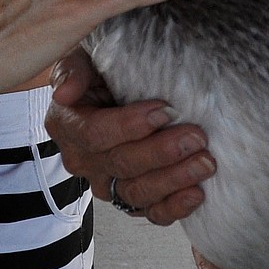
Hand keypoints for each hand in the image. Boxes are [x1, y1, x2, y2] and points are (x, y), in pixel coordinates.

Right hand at [46, 46, 216, 224]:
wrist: (116, 90)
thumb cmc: (102, 69)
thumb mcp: (83, 56)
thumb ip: (73, 70)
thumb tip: (64, 93)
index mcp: (67, 125)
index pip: (94, 133)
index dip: (128, 126)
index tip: (162, 111)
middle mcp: (83, 160)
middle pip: (120, 164)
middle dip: (161, 152)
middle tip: (196, 137)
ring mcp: (106, 183)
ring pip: (136, 192)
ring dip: (173, 179)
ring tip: (204, 163)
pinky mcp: (129, 199)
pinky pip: (150, 212)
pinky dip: (174, 207)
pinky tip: (196, 194)